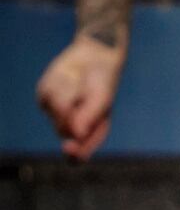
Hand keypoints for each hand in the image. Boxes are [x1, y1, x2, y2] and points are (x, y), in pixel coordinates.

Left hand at [37, 36, 125, 161]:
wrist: (92, 55)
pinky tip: (68, 78)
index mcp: (91, 132)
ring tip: (78, 81)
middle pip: (63, 130)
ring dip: (67, 93)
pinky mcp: (45, 98)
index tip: (70, 148)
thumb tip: (76, 135)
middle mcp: (72, 127)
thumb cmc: (103, 80)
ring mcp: (56, 113)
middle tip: (83, 95)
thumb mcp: (102, 98)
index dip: (74, 154)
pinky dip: (58, 85)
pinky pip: (46, 95)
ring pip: (54, 109)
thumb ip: (90, 116)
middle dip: (71, 112)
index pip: (80, 154)